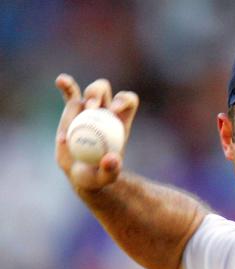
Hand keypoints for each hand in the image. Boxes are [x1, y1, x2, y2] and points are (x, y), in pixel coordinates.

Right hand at [54, 74, 139, 192]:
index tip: (114, 110)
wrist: (81, 175)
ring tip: (80, 115)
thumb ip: (111, 170)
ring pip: (86, 93)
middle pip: (105, 90)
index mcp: (120, 122)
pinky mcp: (72, 112)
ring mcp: (87, 110)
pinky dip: (66, 86)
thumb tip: (112, 159)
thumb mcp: (106, 177)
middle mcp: (105, 112)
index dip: (124, 100)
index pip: (128, 101)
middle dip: (98, 93)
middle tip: (91, 108)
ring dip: (81, 98)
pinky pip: (69, 95)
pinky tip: (61, 81)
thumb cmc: (98, 176)